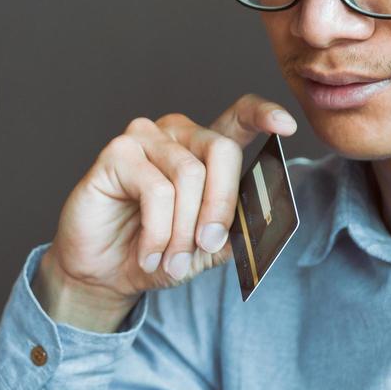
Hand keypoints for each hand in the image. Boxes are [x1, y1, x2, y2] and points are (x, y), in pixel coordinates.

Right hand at [36, 96, 296, 331]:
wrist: (104, 274)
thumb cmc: (154, 254)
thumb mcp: (204, 249)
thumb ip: (233, 232)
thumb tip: (259, 224)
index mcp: (202, 149)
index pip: (239, 117)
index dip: (263, 115)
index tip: (287, 127)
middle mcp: (176, 135)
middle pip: (221, 151)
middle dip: (220, 207)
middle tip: (206, 246)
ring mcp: (144, 139)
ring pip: (189, 177)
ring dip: (183, 231)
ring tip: (171, 262)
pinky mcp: (116, 153)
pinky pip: (156, 191)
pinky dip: (158, 233)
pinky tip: (148, 254)